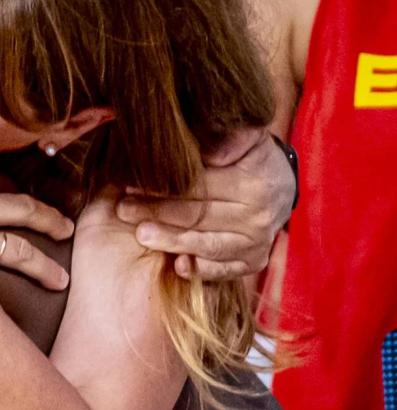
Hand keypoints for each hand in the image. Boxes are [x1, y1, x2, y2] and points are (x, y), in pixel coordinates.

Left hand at [117, 127, 290, 280]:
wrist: (285, 188)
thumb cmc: (255, 160)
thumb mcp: (249, 140)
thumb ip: (228, 139)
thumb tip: (203, 146)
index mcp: (252, 183)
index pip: (200, 187)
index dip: (164, 186)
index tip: (132, 184)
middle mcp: (257, 216)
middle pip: (199, 216)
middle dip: (157, 213)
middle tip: (124, 210)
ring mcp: (256, 243)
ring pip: (207, 245)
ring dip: (172, 242)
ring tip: (141, 235)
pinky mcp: (254, 262)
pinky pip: (225, 270)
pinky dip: (201, 270)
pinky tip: (178, 266)